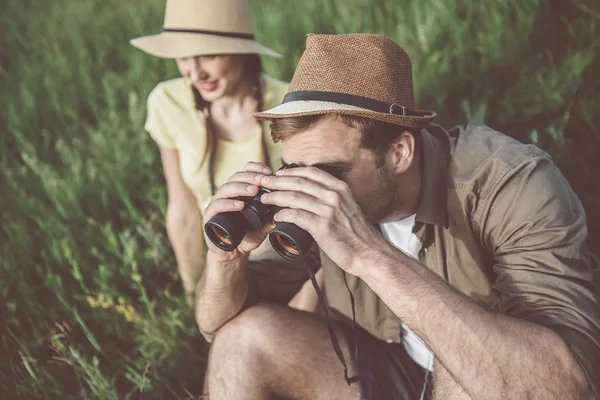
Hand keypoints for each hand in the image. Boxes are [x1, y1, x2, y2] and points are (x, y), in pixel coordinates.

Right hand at [203, 162, 274, 261]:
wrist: (231, 253)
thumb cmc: (247, 236)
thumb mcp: (263, 226)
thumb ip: (272, 218)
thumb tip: (287, 210)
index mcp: (239, 191)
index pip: (245, 171)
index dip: (256, 168)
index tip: (269, 172)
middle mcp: (226, 194)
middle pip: (236, 177)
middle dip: (251, 177)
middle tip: (263, 180)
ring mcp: (217, 203)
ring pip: (226, 189)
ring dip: (241, 188)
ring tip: (254, 190)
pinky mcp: (210, 216)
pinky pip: (217, 206)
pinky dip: (228, 204)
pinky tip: (240, 205)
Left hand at [259, 166, 382, 275]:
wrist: (368, 253)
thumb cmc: (356, 233)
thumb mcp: (348, 207)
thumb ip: (332, 199)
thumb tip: (311, 196)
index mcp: (340, 188)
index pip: (311, 172)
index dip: (292, 171)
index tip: (279, 174)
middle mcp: (334, 196)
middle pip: (299, 182)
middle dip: (278, 181)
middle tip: (264, 182)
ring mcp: (328, 210)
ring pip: (295, 197)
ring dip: (276, 196)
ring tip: (265, 198)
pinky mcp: (322, 226)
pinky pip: (296, 215)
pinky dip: (283, 214)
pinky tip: (276, 216)